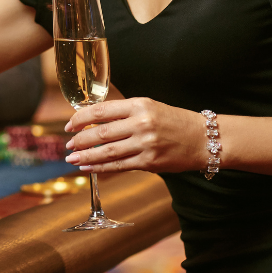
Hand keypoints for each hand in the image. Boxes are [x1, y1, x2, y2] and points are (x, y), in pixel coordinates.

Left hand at [63, 98, 206, 172]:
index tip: (69, 125)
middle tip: (67, 144)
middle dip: (80, 140)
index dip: (80, 118)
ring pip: (107, 151)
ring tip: (72, 158)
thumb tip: (93, 122)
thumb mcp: (150, 107)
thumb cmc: (174, 122)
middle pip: (100, 133)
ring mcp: (146, 144)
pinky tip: (89, 168)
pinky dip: (101, 167)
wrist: (204, 138)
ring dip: (86, 156)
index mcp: (140, 104)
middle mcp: (141, 123)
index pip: (101, 111)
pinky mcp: (150, 162)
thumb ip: (124, 113)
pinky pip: (119, 165)